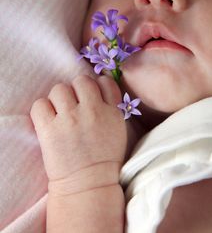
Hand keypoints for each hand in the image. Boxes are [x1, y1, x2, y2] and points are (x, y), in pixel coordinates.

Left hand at [30, 75, 126, 191]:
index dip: (96, 87)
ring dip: (58, 99)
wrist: (88, 184)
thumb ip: (112, 106)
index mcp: (111, 111)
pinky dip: (42, 110)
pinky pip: (40, 104)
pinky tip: (48, 120)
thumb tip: (100, 86)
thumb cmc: (104, 157)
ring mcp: (70, 119)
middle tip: (74, 106)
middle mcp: (91, 111)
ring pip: (59, 89)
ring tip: (60, 113)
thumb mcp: (118, 128)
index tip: (91, 97)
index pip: (104, 82)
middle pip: (80, 81)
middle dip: (76, 91)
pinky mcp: (50, 129)